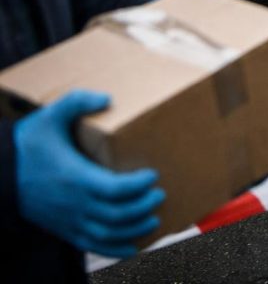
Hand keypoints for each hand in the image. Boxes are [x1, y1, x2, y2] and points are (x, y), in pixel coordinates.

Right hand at [14, 90, 164, 257]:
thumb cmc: (27, 145)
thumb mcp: (49, 116)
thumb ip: (76, 101)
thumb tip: (107, 98)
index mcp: (75, 177)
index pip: (115, 189)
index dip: (138, 186)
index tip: (153, 175)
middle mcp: (74, 203)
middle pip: (117, 214)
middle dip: (143, 206)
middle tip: (160, 194)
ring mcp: (68, 219)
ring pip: (107, 233)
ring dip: (134, 229)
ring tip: (154, 218)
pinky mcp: (64, 228)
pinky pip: (91, 245)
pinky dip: (114, 249)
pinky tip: (132, 247)